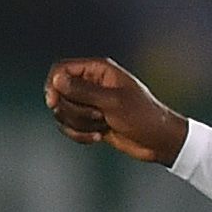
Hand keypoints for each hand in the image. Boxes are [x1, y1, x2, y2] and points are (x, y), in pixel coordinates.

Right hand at [43, 57, 188, 165]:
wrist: (158, 141)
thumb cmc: (144, 117)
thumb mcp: (113, 102)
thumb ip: (83, 91)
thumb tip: (57, 79)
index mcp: (98, 70)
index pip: (61, 69)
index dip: (54, 85)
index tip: (54, 102)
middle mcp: (91, 84)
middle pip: (59, 93)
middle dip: (73, 110)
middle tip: (97, 115)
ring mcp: (90, 103)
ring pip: (63, 112)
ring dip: (79, 124)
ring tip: (102, 125)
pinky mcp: (90, 121)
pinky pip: (70, 127)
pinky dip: (79, 135)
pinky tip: (98, 137)